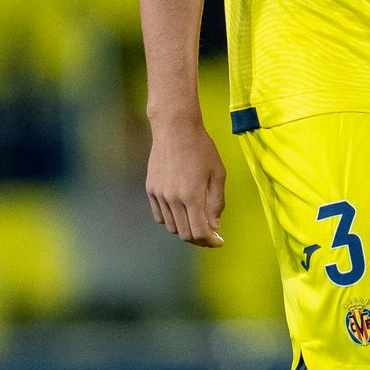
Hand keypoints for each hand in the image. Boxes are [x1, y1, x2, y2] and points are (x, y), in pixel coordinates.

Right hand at [146, 119, 225, 247]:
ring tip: (197, 220)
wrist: (175, 128)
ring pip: (172, 227)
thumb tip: (214, 226)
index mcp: (192, 196)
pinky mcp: (151, 190)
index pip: (199, 232)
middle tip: (210, 234)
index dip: (210, 241)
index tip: (218, 241)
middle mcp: (173, 199)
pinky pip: (160, 216)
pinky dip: (171, 220)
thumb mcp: (218, 173)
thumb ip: (216, 202)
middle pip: (185, 234)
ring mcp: (159, 195)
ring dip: (186, 229)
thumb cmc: (201, 148)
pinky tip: (182, 211)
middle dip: (200, 238)